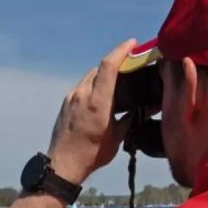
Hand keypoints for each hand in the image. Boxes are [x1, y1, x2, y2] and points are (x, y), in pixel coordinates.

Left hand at [47, 39, 136, 184]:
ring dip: (104, 73)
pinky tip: (103, 93)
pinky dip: (95, 83)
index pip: (109, 66)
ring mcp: (71, 97)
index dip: (121, 51)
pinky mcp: (66, 103)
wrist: (63, 165)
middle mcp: (82, 94)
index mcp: (97, 102)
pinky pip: (83, 85)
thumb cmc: (92, 154)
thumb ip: (130, 118)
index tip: (133, 43)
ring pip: (90, 76)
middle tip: (131, 61)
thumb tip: (145, 108)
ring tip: (119, 77)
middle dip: (116, 61)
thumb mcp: (117, 137)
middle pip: (100, 68)